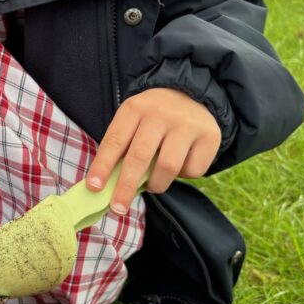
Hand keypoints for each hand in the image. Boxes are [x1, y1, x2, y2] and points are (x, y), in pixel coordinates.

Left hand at [85, 88, 221, 213]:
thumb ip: (122, 148)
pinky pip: (192, 170)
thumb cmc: (152, 118)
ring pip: (168, 167)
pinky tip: (181, 163)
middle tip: (118, 209)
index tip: (93, 187)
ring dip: (157, 185)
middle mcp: (160, 113)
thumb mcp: (133, 121)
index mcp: (135, 108)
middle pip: (140, 156)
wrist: (191, 94)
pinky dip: (184, 176)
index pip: (115, 140)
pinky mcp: (209, 136)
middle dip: (126, 186)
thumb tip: (106, 187)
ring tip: (154, 185)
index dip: (103, 165)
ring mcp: (186, 124)